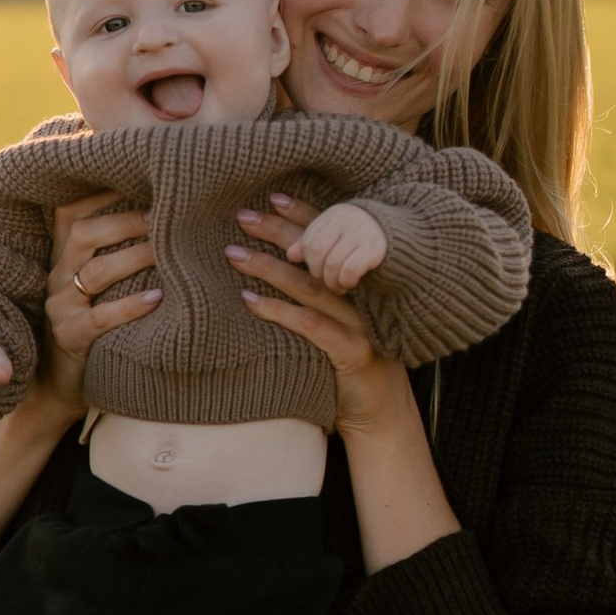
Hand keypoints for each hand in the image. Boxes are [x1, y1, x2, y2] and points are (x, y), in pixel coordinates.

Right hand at [41, 196, 157, 404]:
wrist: (59, 385)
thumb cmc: (93, 326)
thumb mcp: (98, 285)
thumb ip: (115, 251)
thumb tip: (162, 212)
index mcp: (63, 256)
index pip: (72, 210)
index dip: (101, 190)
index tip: (139, 174)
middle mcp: (57, 275)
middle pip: (83, 233)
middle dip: (125, 219)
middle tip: (166, 213)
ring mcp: (60, 308)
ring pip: (94, 272)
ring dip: (135, 257)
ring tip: (170, 251)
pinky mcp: (70, 339)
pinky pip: (100, 318)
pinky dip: (131, 306)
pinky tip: (159, 297)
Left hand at [224, 196, 413, 441]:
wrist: (382, 416)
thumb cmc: (350, 368)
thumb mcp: (337, 326)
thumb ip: (318, 299)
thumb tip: (275, 267)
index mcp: (361, 285)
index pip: (333, 242)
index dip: (305, 218)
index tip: (275, 197)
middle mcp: (363, 298)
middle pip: (318, 257)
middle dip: (279, 233)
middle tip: (243, 215)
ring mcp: (361, 324)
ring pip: (310, 287)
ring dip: (268, 267)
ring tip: (233, 253)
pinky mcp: (354, 352)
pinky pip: (312, 327)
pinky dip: (279, 312)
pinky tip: (249, 301)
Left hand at [295, 199, 387, 294]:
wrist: (408, 240)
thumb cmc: (367, 240)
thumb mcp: (339, 235)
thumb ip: (314, 241)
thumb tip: (291, 254)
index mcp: (336, 214)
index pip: (309, 239)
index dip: (309, 259)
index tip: (312, 268)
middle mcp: (348, 218)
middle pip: (317, 251)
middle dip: (318, 272)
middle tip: (326, 282)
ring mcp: (362, 232)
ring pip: (331, 263)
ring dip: (332, 281)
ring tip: (338, 287)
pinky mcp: (375, 248)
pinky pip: (349, 270)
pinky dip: (346, 280)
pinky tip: (350, 284)